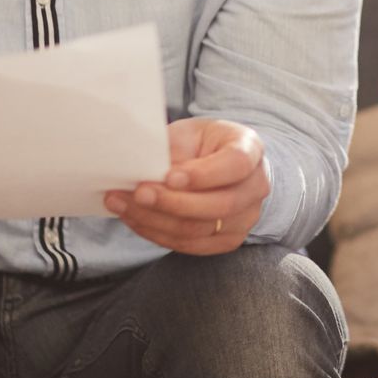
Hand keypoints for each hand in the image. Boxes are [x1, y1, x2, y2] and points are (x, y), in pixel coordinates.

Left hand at [105, 118, 267, 255]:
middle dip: (172, 202)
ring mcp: (244, 218)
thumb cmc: (202, 144)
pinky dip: (156, 233)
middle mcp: (255, 187)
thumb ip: (174, 150)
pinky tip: (133, 217)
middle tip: (138, 193)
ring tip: (121, 203)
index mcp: (250, 150)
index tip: (169, 176)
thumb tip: (144, 170)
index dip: (203, 175)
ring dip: (155, 219)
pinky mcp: (226, 240)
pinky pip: (189, 245)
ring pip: (199, 229)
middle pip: (219, 205)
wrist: (219, 165)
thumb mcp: (189, 133)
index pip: (235, 165)